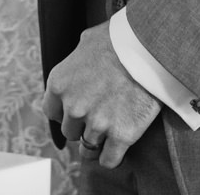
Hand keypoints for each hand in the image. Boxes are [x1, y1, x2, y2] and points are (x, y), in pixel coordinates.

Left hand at [42, 22, 160, 168]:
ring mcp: (97, 123)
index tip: (76, 111)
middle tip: (97, 118)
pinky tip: (116, 150)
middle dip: (81, 126)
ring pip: (88, 147)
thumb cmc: (118, 39)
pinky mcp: (122, 135)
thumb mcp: (88, 42)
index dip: (64, 112)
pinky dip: (111, 158)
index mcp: (59, 83)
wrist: (148, 48)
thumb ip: (77, 57)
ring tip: (109, 133)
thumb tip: (80, 58)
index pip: (51, 112)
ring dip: (98, 142)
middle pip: (70, 131)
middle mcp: (73, 107)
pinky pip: (109, 160)